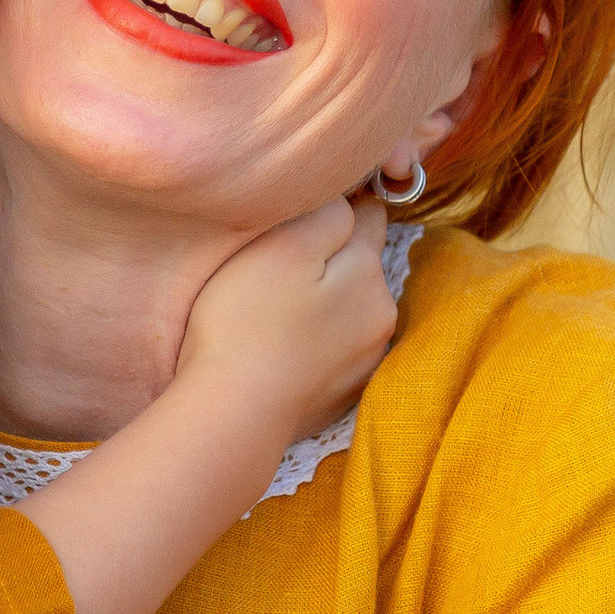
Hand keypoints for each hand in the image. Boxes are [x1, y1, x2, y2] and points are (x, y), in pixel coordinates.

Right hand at [177, 193, 395, 445]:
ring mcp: (366, 359)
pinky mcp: (343, 392)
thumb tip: (350, 201)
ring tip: (278, 312)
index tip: (303, 217)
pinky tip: (283, 348)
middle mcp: (381, 314)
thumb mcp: (284, 243)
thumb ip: (328, 214)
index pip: (369, 216)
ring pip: (350, 308)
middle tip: (279, 268)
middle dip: (333, 259)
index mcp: (369, 271)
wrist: (233, 411)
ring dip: (326, 302)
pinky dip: (317, 342)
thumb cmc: (247, 318)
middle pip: (362, 264)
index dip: (338, 209)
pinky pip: (336, 349)